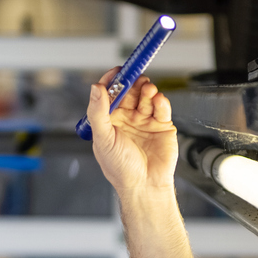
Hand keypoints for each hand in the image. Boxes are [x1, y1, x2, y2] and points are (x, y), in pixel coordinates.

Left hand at [85, 72, 177, 197]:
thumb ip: (98, 112)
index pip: (109, 95)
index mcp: (110, 121)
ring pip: (146, 97)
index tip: (117, 71)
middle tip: (135, 77)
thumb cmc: (121, 168)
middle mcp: (127, 118)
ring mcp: (145, 120)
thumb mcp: (103, 138)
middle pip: (130, 92)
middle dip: (132, 83)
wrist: (145, 186)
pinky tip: (158, 100)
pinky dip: (161, 101)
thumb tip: (94, 88)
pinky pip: (162, 107)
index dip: (112, 81)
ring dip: (147, 90)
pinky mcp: (162, 125)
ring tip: (147, 89)